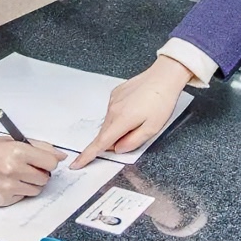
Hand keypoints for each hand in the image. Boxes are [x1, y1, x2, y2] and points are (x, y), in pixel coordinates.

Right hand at [0, 136, 66, 206]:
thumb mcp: (11, 140)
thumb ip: (38, 146)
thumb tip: (60, 155)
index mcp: (18, 151)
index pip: (50, 162)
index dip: (49, 161)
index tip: (44, 161)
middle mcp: (14, 170)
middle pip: (45, 178)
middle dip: (40, 172)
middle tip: (28, 167)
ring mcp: (8, 186)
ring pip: (36, 190)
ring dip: (31, 183)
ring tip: (17, 174)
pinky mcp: (2, 199)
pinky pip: (22, 197)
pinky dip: (19, 190)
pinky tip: (7, 181)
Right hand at [70, 56, 191, 168]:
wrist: (164, 76)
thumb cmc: (162, 101)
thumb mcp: (153, 128)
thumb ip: (133, 142)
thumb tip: (118, 149)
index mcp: (121, 120)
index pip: (100, 143)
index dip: (87, 155)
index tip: (76, 164)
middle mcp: (113, 109)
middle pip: (106, 134)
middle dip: (113, 142)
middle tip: (134, 135)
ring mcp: (113, 100)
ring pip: (110, 122)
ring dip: (118, 128)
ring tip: (140, 119)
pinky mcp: (116, 93)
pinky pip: (114, 111)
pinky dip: (120, 116)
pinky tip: (136, 109)